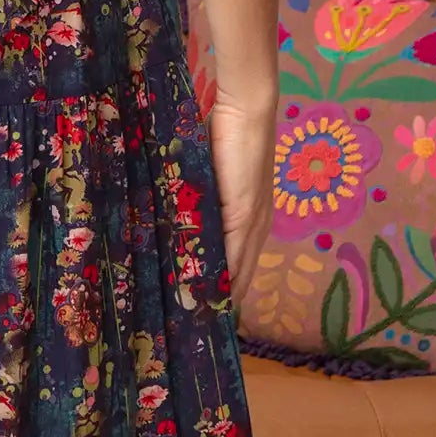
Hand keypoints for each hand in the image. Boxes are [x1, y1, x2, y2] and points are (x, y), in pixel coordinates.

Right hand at [206, 89, 275, 312]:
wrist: (245, 111)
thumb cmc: (226, 136)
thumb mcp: (210, 177)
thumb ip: (201, 201)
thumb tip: (177, 222)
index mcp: (252, 220)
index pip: (240, 266)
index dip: (224, 289)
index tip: (204, 311)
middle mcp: (257, 228)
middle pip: (242, 277)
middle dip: (222, 301)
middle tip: (196, 325)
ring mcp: (253, 224)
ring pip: (237, 272)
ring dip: (219, 294)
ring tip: (195, 316)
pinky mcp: (244, 215)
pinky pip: (231, 255)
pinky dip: (219, 276)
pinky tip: (202, 293)